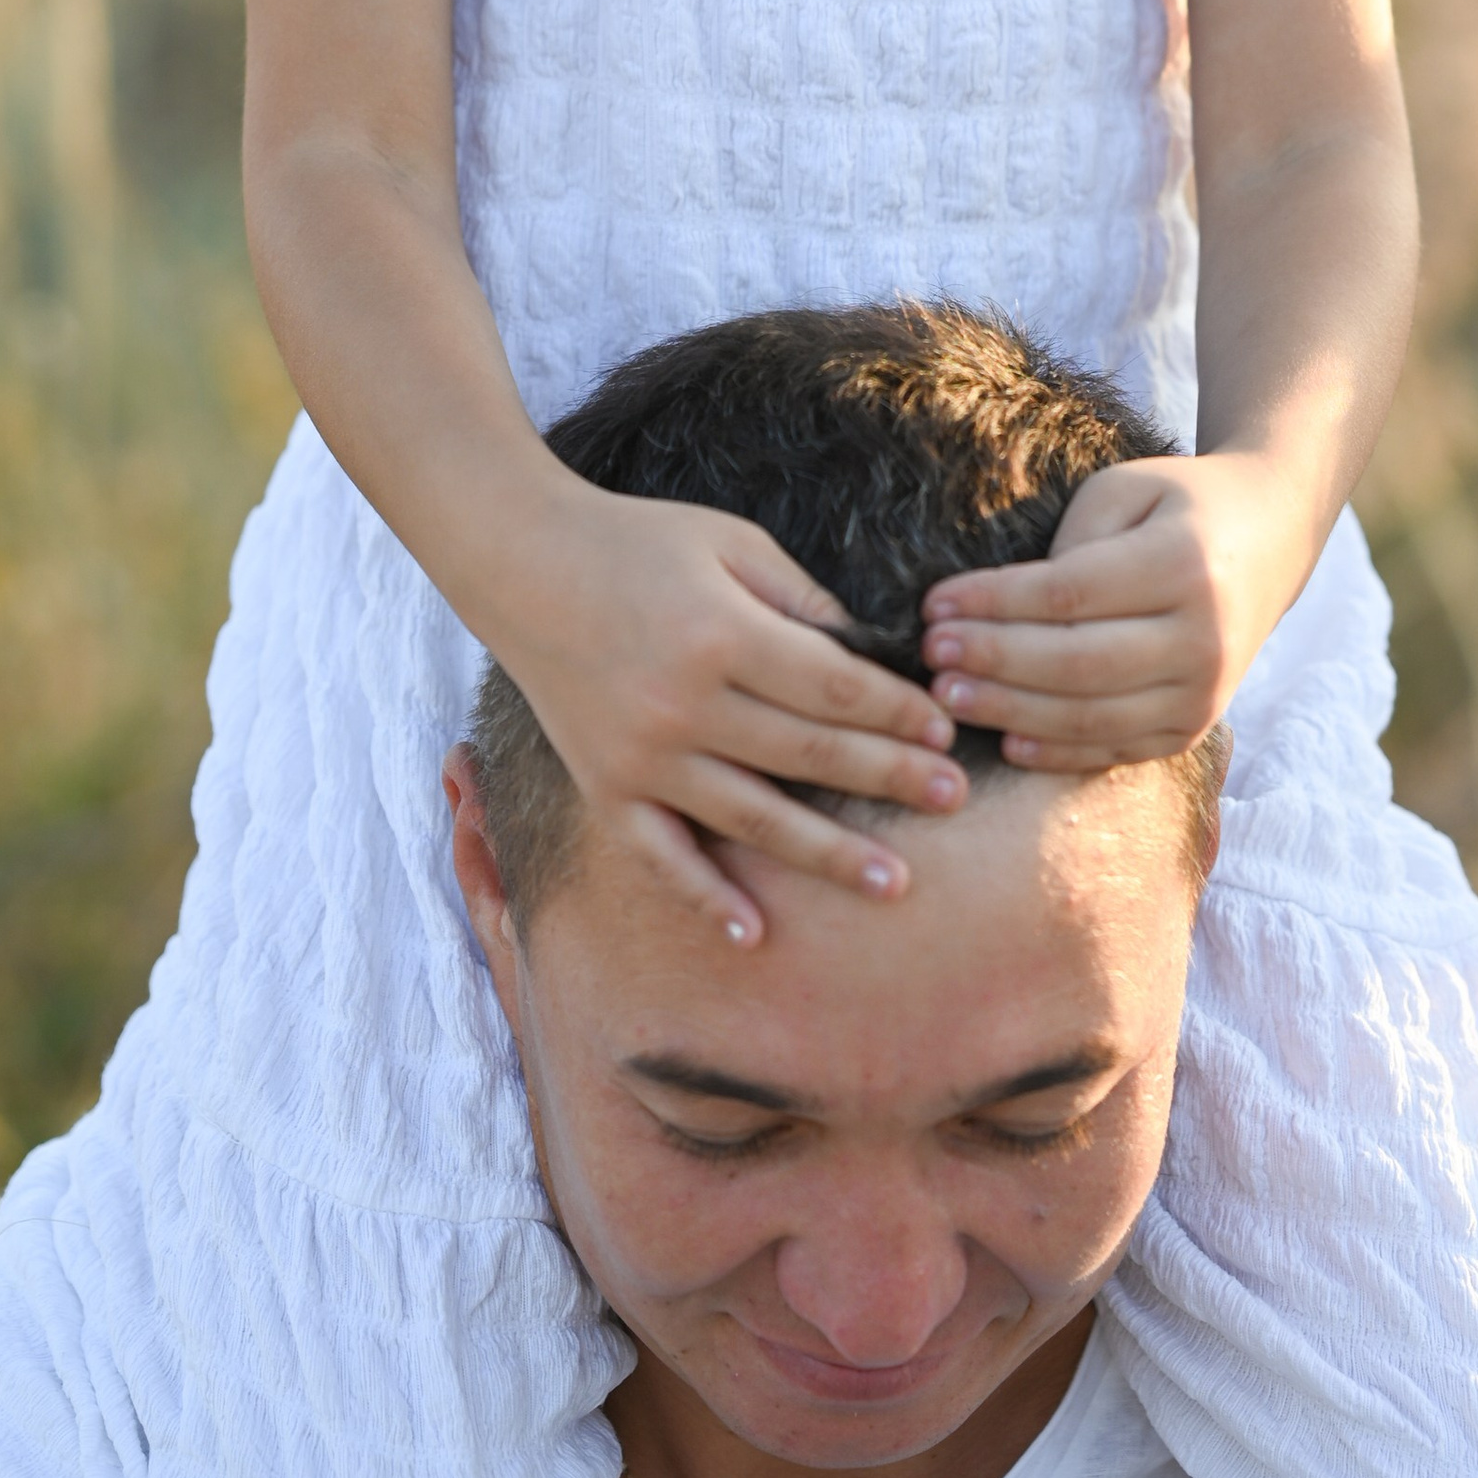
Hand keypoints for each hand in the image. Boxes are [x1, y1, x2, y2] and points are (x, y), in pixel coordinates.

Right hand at [493, 473, 964, 942]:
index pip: (833, 686)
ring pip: (752, 820)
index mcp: (721, 634)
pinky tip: (754, 934)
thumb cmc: (639, 542)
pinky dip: (705, 900)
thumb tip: (874, 656)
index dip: (896, 711)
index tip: (945, 728)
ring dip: (828, 855)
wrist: (523, 562)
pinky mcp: (605, 790)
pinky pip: (661, 858)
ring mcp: (640, 758)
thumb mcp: (731, 543)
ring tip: (896, 883)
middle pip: (807, 756)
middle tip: (954, 798)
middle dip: (889, 778)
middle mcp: (683, 705)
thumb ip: (803, 601)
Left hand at [917, 450, 1308, 772]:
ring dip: (1010, 711)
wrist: (1269, 541)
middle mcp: (1202, 637)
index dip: (995, 604)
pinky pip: (1115, 749)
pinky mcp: (1193, 728)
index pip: (1069, 594)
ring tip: (948, 696)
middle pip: (1076, 664)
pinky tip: (1005, 740)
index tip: (934, 603)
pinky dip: (1057, 751)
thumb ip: (1072, 542)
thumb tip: (1005, 607)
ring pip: (1091, 716)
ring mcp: (1204, 692)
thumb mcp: (1126, 490)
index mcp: (1183, 564)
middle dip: (993, 662)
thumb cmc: (1177, 506)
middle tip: (930, 655)